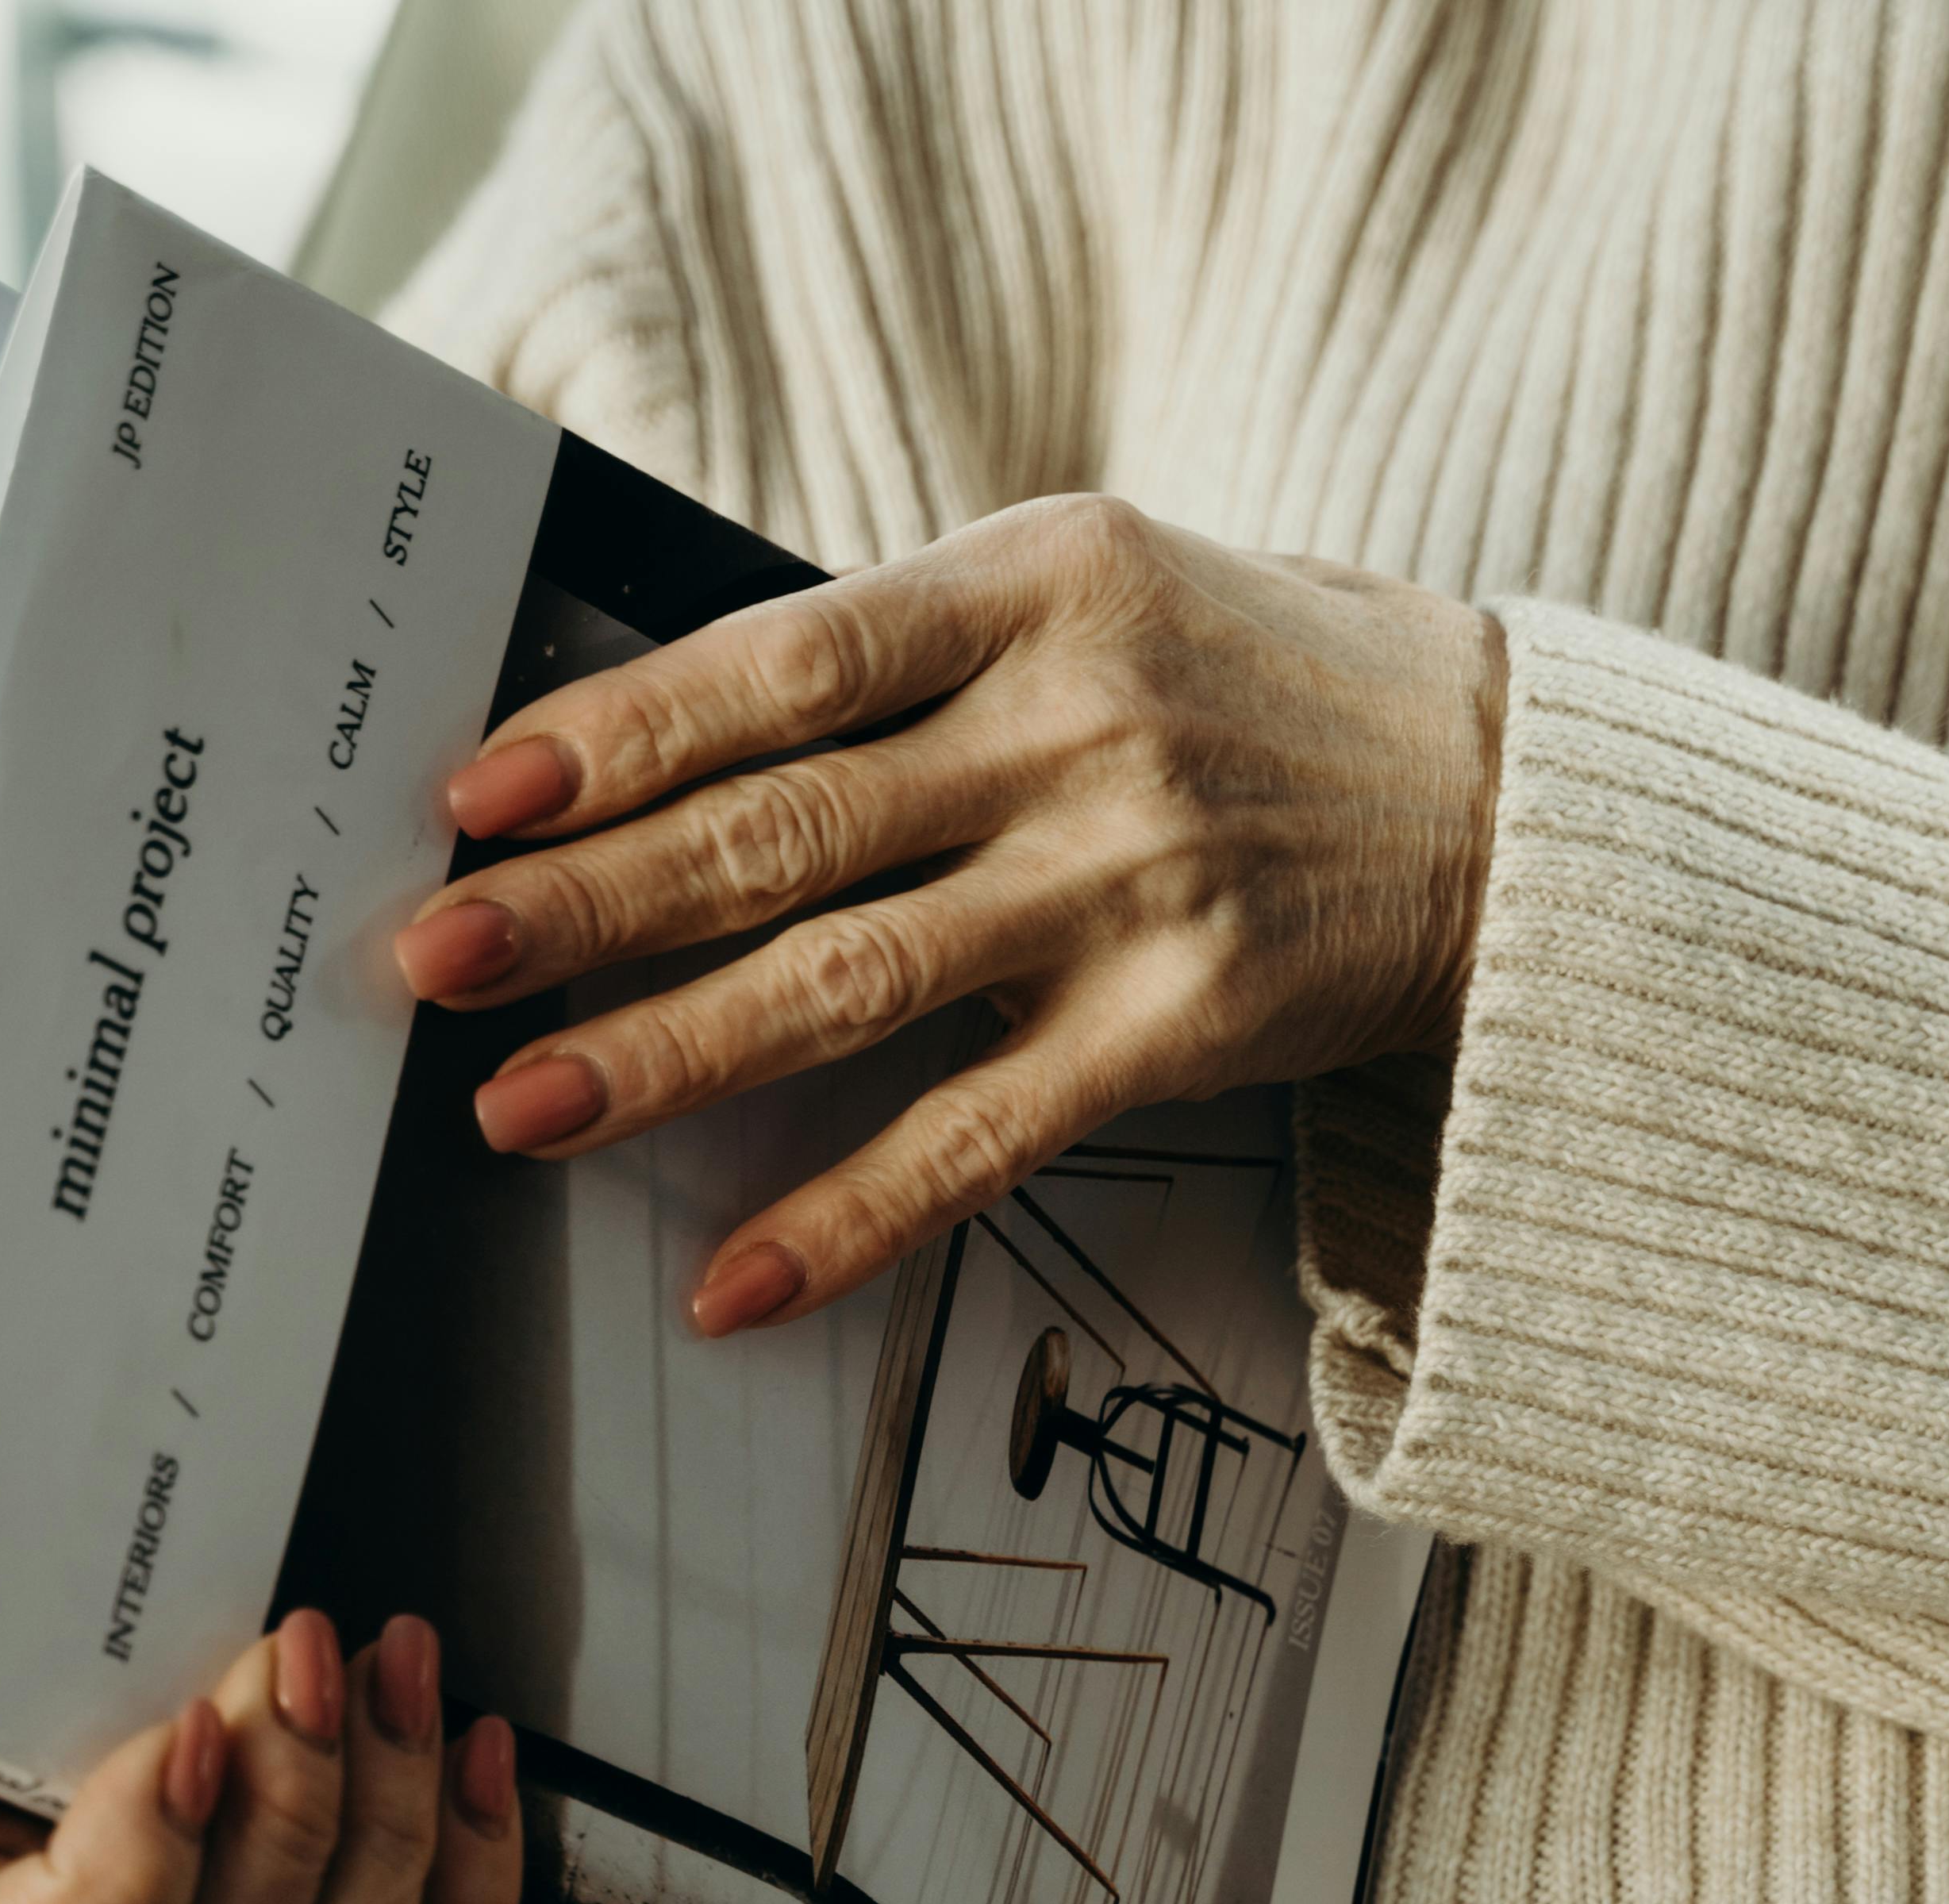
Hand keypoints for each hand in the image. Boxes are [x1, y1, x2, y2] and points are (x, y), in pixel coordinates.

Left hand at [392, 493, 1505, 1333]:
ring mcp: (1133, 885)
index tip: (478, 796)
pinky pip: (978, 1141)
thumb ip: (918, 649)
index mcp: (1042, 579)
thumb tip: (671, 733)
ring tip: (520, 1106)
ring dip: (667, 1052)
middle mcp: (1081, 726)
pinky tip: (734, 1278)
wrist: (1513, 795)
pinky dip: (848, 1218)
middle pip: (787, 826)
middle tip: (434, 959)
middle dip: (589, 902)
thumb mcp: (1103, 587)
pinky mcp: (1179, 1030)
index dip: (620, 735)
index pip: (786, 665)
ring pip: (851, 981)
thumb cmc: (1268, 682)